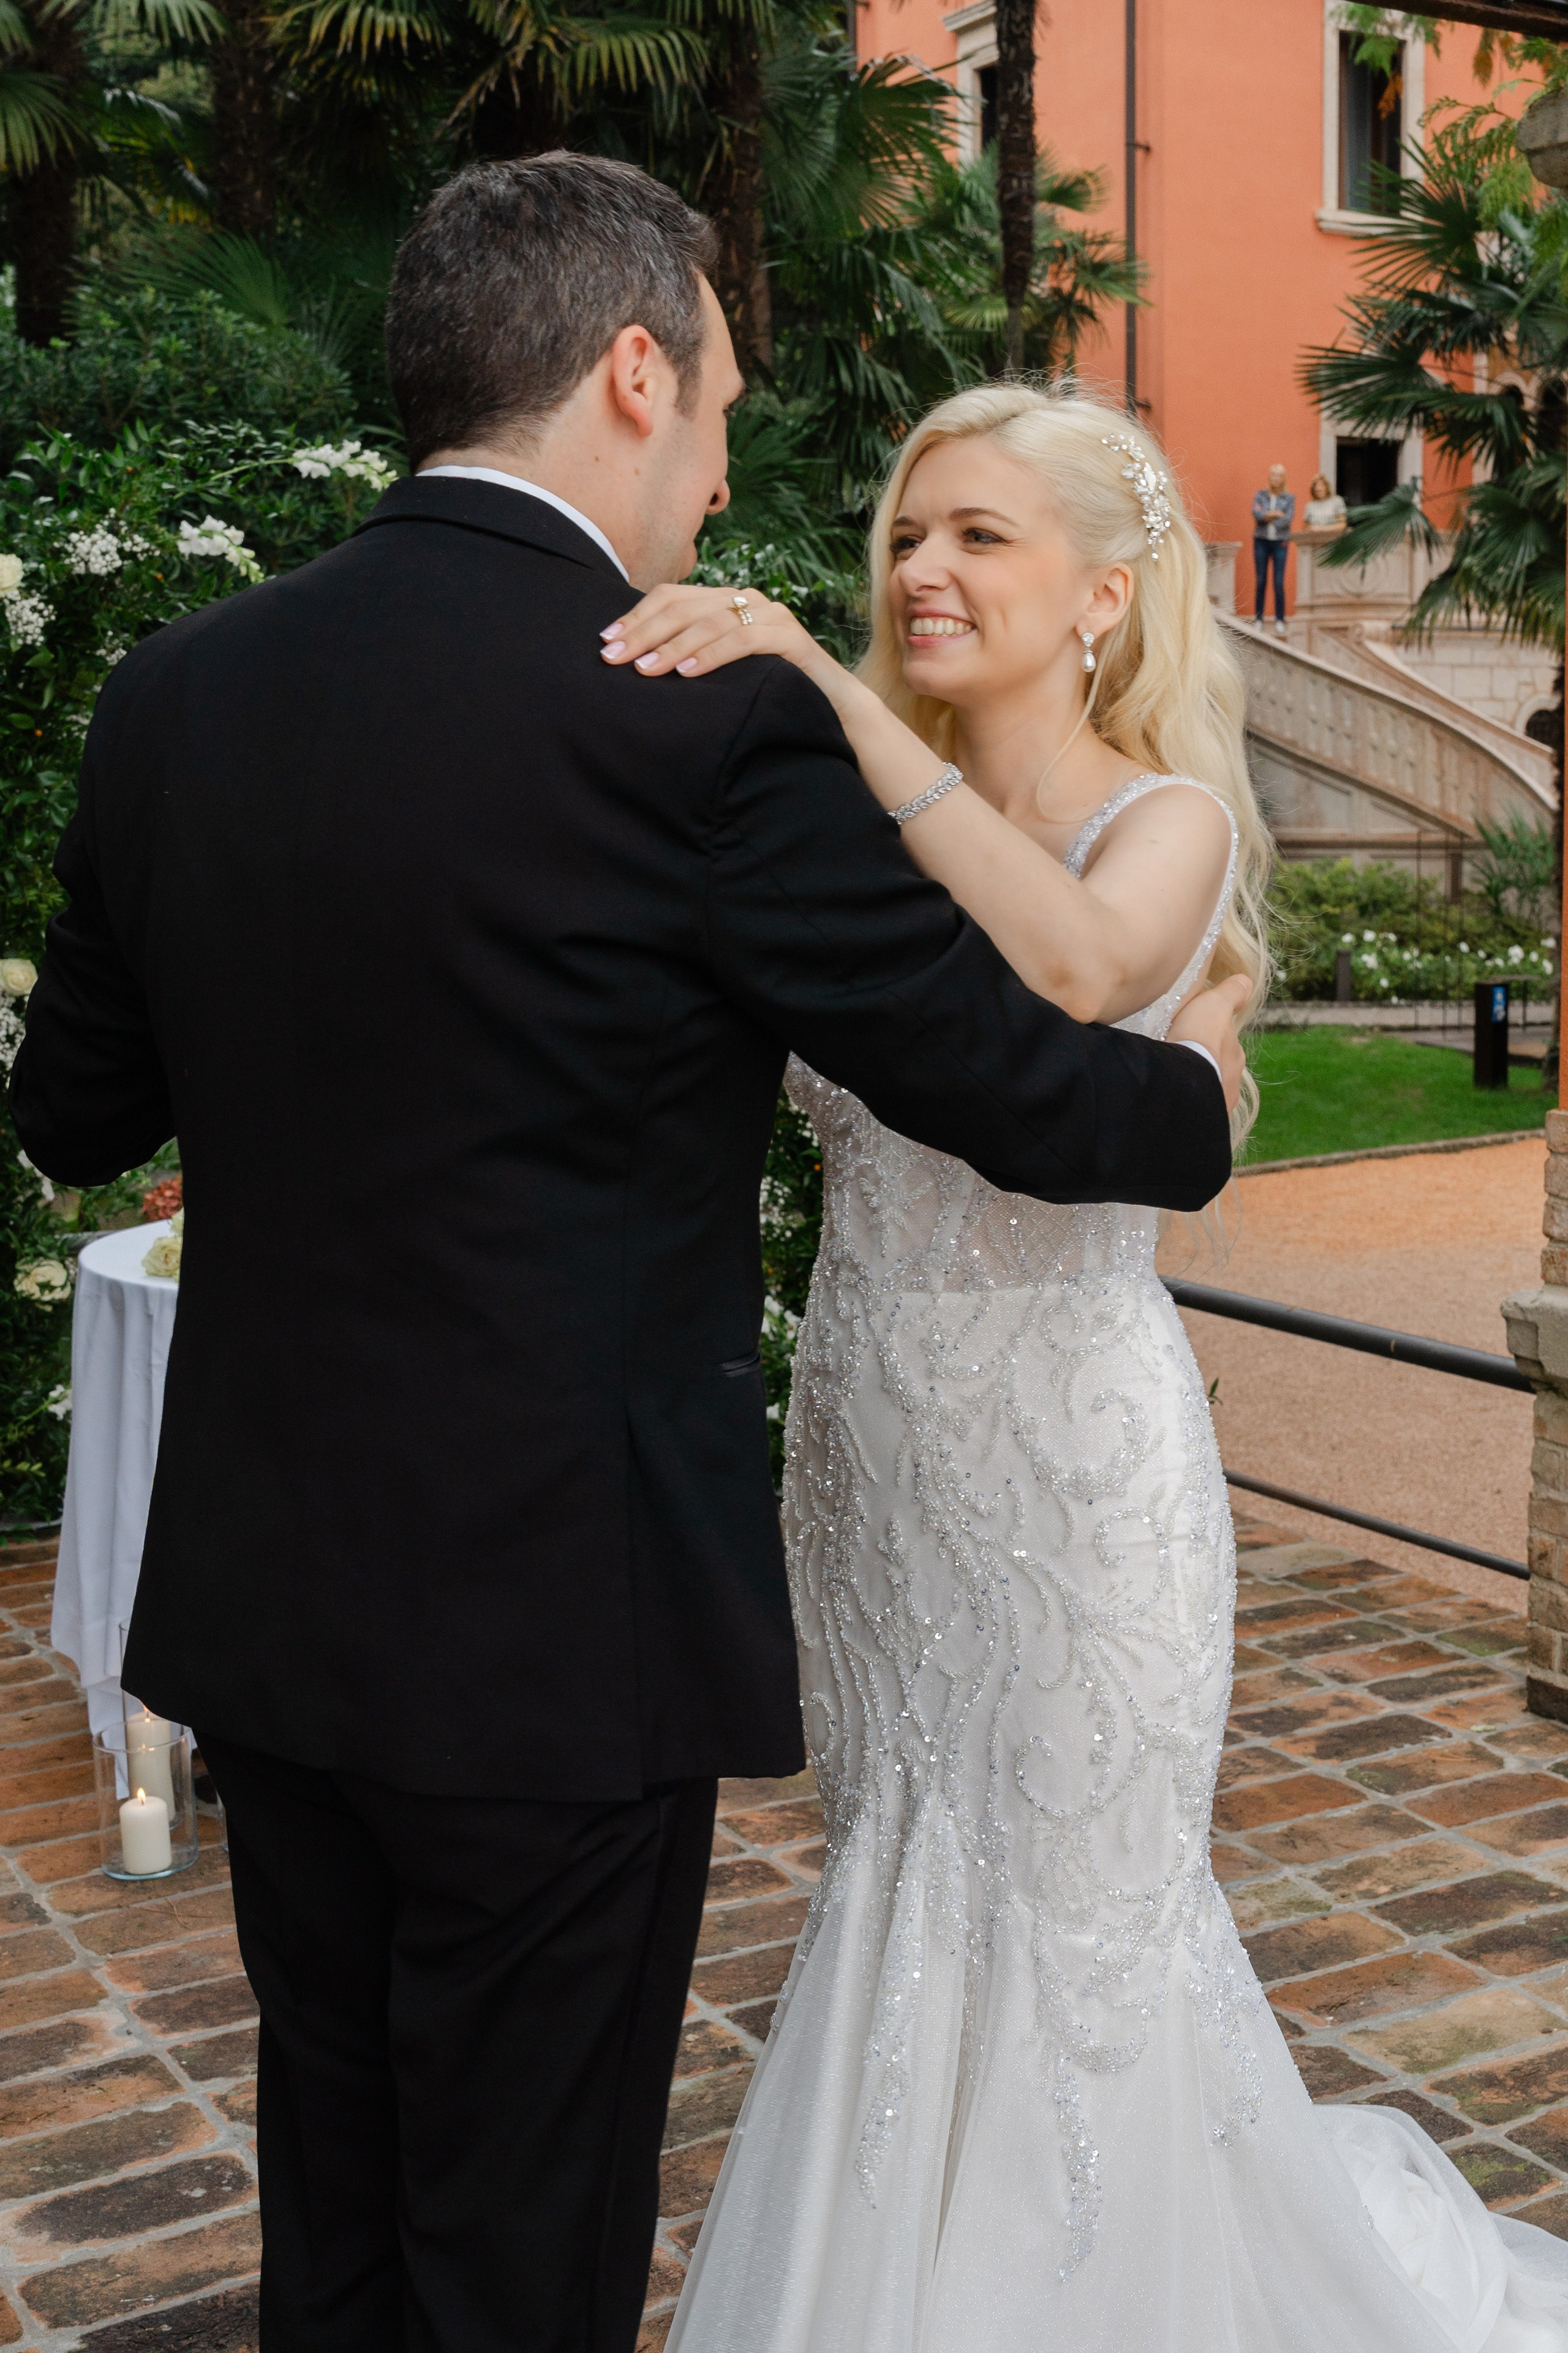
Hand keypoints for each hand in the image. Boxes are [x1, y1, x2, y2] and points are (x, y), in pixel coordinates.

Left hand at [600, 583, 847, 702]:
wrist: (832, 708)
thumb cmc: (768, 694)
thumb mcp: (722, 673)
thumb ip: (690, 658)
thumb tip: (637, 666)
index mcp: (726, 602)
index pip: (672, 598)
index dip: (636, 617)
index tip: (606, 642)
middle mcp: (746, 600)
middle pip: (684, 606)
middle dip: (644, 632)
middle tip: (614, 658)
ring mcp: (770, 614)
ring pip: (709, 621)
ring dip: (672, 646)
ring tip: (644, 669)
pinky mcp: (790, 636)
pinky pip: (743, 640)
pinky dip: (711, 656)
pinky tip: (686, 673)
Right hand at [1168, 972, 1251, 1114]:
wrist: (1181, 1083)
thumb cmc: (1198, 1040)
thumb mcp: (1214, 1005)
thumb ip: (1231, 993)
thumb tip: (1248, 982)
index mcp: (1235, 1056)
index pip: (1226, 1045)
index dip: (1210, 1039)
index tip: (1192, 1036)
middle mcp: (1231, 1083)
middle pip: (1217, 1071)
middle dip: (1203, 1066)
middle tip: (1179, 1060)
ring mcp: (1217, 1106)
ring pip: (1205, 1092)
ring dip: (1192, 1087)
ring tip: (1171, 1082)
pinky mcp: (1202, 1124)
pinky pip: (1193, 1111)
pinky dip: (1185, 1104)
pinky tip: (1170, 1099)